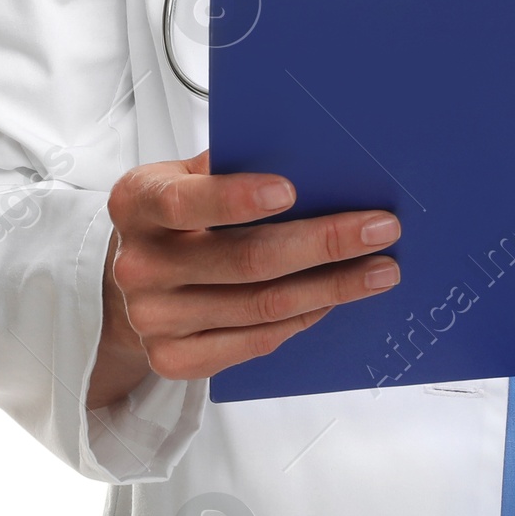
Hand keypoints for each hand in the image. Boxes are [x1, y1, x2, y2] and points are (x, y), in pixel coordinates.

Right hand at [86, 151, 400, 408]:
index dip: (238, 198)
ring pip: (261, 306)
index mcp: (137, 203)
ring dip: (331, 288)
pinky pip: (254, 341)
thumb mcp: (187, 174)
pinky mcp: (174, 358)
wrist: (134, 278)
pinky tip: (333, 300)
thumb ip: (230, 165)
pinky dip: (302, 319)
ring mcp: (153, 318)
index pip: (186, 202)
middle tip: (379, 229)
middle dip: (324, 243)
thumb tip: (311, 157)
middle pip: (244, 260)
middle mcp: (139, 265)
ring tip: (379, 270)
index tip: (292, 190)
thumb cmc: (177, 213)